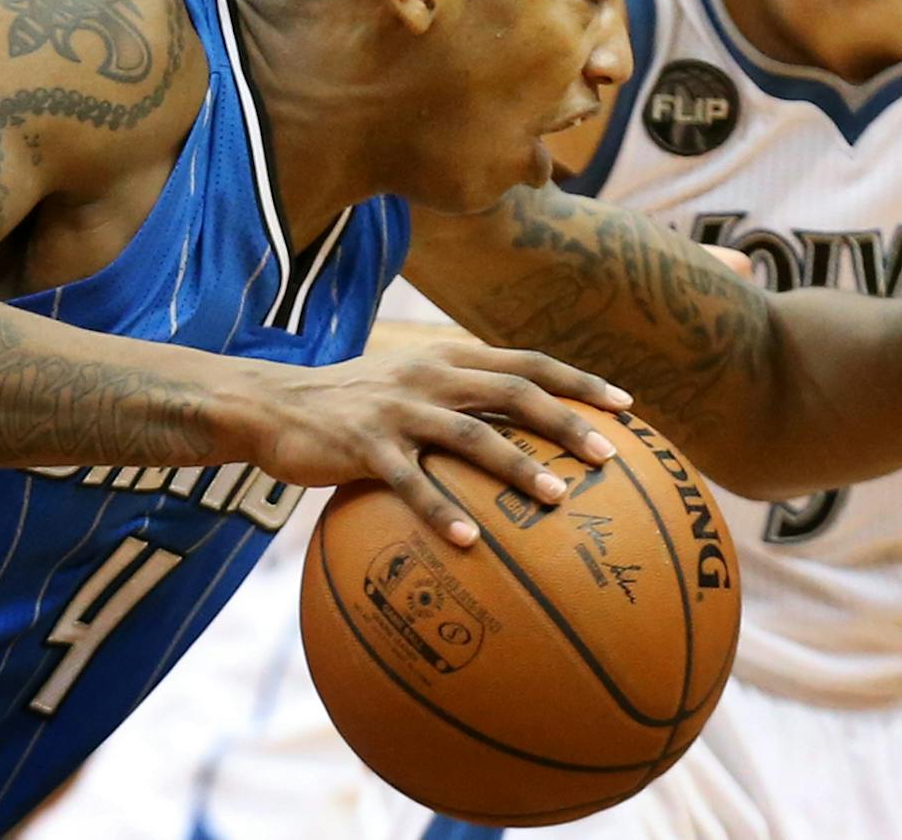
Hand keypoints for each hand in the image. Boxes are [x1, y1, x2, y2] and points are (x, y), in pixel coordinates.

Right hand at [254, 339, 631, 546]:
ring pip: (471, 435)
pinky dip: (441, 510)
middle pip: (514, 391)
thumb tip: (525, 436)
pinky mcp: (364, 445)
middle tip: (610, 454)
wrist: (273, 406)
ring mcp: (398, 408)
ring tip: (557, 498)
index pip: (529, 362)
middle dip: (567, 421)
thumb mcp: (412, 387)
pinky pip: (410, 481)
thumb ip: (463, 401)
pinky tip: (470, 542)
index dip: (579, 381)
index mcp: (450, 358)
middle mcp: (431, 375)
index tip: (627, 406)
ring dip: (518, 465)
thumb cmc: (355, 407)